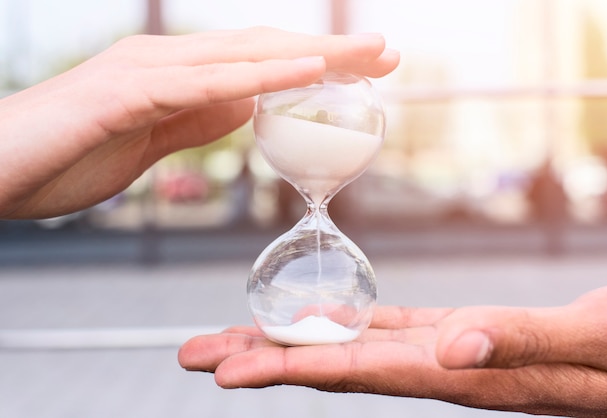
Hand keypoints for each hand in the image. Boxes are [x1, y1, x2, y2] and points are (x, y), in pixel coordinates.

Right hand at [0, 27, 398, 217]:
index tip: (362, 68)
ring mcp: (146, 72)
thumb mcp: (152, 138)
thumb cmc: (70, 152)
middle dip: (329, 49)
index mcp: (174, 73)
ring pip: (243, 55)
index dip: (312, 61)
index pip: (257, 60)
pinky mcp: (127, 96)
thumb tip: (244, 107)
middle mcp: (166, 60)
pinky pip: (206, 84)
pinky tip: (304, 72)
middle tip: (387, 51)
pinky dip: (261, 77)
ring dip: (309, 54)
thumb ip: (194, 119)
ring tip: (365, 54)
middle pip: (262, 46)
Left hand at [178, 285, 606, 416]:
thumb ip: (519, 340)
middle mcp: (433, 369)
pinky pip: (383, 331)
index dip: (288, 370)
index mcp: (455, 374)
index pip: (355, 374)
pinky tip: (317, 318)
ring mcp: (438, 353)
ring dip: (288, 342)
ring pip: (347, 348)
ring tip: (232, 339)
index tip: (226, 371)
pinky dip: (342, 325)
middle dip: (261, 360)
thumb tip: (452, 346)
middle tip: (193, 355)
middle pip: (330, 367)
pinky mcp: (450, 336)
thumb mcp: (587, 340)